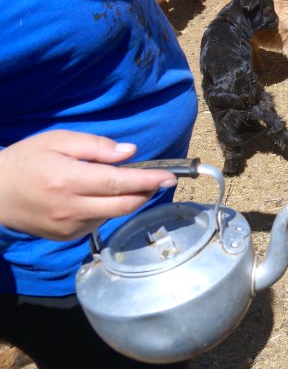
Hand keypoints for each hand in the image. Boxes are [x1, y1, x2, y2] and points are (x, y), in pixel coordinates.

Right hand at [0, 131, 177, 240]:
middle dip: (147, 192)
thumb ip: (95, 146)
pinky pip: (99, 223)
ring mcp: (68, 227)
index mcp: (68, 180)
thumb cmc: (26, 160)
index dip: (147, 180)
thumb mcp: (57, 140)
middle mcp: (70, 207)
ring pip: (113, 215)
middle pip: (123, 205)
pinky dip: (108, 210)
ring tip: (125, 182)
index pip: (118, 182)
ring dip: (128, 200)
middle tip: (161, 179)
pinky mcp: (66, 237)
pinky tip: (99, 197)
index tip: (170, 176)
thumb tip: (130, 152)